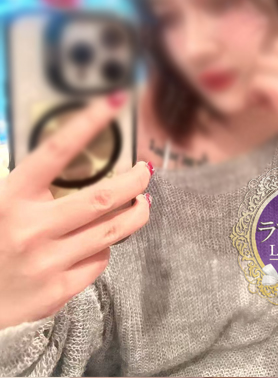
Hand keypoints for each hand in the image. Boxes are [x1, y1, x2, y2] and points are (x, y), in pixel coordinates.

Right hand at [0, 95, 151, 329]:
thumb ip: (29, 180)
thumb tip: (70, 152)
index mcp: (11, 198)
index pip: (56, 152)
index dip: (87, 124)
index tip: (112, 103)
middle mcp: (30, 229)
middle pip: (101, 199)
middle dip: (134, 181)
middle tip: (146, 171)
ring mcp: (46, 263)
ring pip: (110, 232)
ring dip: (134, 213)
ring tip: (141, 202)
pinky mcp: (57, 292)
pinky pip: (98, 261)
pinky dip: (105, 247)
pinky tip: (100, 240)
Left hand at [250, 29, 277, 186]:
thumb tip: (261, 76)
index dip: (273, 54)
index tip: (270, 75)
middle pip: (274, 48)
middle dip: (261, 66)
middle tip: (258, 89)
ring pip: (266, 63)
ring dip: (255, 79)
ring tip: (255, 98)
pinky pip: (264, 82)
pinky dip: (254, 92)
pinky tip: (254, 103)